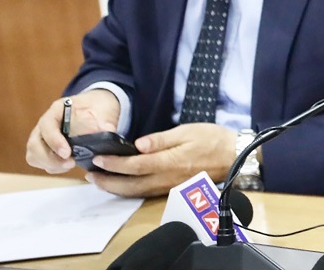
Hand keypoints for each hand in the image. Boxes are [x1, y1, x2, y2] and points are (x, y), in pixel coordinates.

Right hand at [25, 88, 120, 173]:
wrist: (97, 107)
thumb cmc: (98, 108)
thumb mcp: (104, 112)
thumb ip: (104, 124)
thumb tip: (105, 136)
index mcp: (58, 109)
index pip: (47, 125)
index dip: (54, 141)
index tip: (67, 153)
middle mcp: (45, 123)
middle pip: (34, 144)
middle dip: (50, 158)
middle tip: (71, 164)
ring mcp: (43, 136)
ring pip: (34, 155)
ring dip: (49, 164)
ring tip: (70, 165)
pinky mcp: (46, 148)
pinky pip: (40, 161)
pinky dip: (51, 167)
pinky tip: (67, 166)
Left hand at [88, 123, 235, 197]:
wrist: (233, 156)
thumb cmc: (212, 139)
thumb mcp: (187, 131)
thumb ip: (161, 140)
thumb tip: (138, 145)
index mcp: (169, 162)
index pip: (135, 165)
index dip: (114, 163)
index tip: (98, 158)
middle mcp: (167, 178)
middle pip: (131, 184)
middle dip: (108, 181)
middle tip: (90, 175)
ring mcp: (169, 186)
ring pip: (137, 192)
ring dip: (116, 188)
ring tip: (100, 181)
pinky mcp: (172, 188)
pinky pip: (146, 192)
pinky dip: (130, 190)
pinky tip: (122, 184)